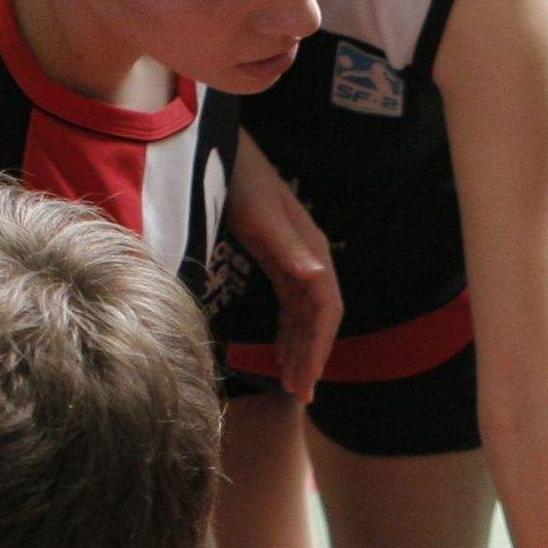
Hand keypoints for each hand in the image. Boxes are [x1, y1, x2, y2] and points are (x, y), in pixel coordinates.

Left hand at [228, 137, 342, 402]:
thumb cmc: (240, 180)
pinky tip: (279, 352)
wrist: (222, 151)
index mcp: (312, 251)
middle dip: (311, 357)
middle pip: (319, 318)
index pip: (326, 310)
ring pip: (305, 315)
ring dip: (300, 349)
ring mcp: (295, 260)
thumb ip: (287, 248)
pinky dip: (287, 332)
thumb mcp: (260, 216)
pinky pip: (290, 305)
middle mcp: (310, 259)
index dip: (319, 347)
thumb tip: (316, 278)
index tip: (306, 381)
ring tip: (291, 383)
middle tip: (299, 395)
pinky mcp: (277, 260)